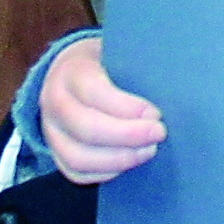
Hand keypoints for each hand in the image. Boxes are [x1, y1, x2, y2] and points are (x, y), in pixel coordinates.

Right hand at [40, 37, 164, 184]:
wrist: (67, 70)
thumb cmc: (104, 60)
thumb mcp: (116, 49)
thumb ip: (135, 65)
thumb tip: (173, 85)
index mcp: (72, 71)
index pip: (96, 92)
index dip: (128, 107)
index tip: (156, 114)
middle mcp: (54, 103)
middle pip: (86, 129)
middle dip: (127, 136)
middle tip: (159, 134)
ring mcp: (50, 131)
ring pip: (78, 158)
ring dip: (118, 160)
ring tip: (148, 151)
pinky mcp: (55, 152)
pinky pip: (75, 172)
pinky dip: (104, 173)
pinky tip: (129, 163)